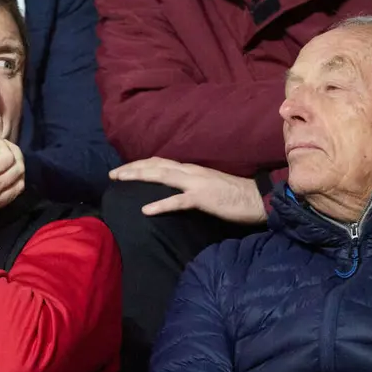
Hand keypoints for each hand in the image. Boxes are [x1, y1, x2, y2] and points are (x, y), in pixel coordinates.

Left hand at [111, 157, 266, 223]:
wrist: (259, 198)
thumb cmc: (234, 195)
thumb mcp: (207, 185)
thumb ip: (189, 185)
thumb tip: (173, 189)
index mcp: (191, 169)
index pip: (160, 162)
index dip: (139, 164)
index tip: (122, 169)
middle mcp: (190, 172)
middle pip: (155, 165)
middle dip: (132, 168)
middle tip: (112, 174)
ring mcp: (196, 184)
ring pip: (161, 175)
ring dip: (139, 176)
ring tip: (120, 180)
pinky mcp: (203, 199)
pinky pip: (178, 201)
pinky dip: (160, 204)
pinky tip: (145, 210)